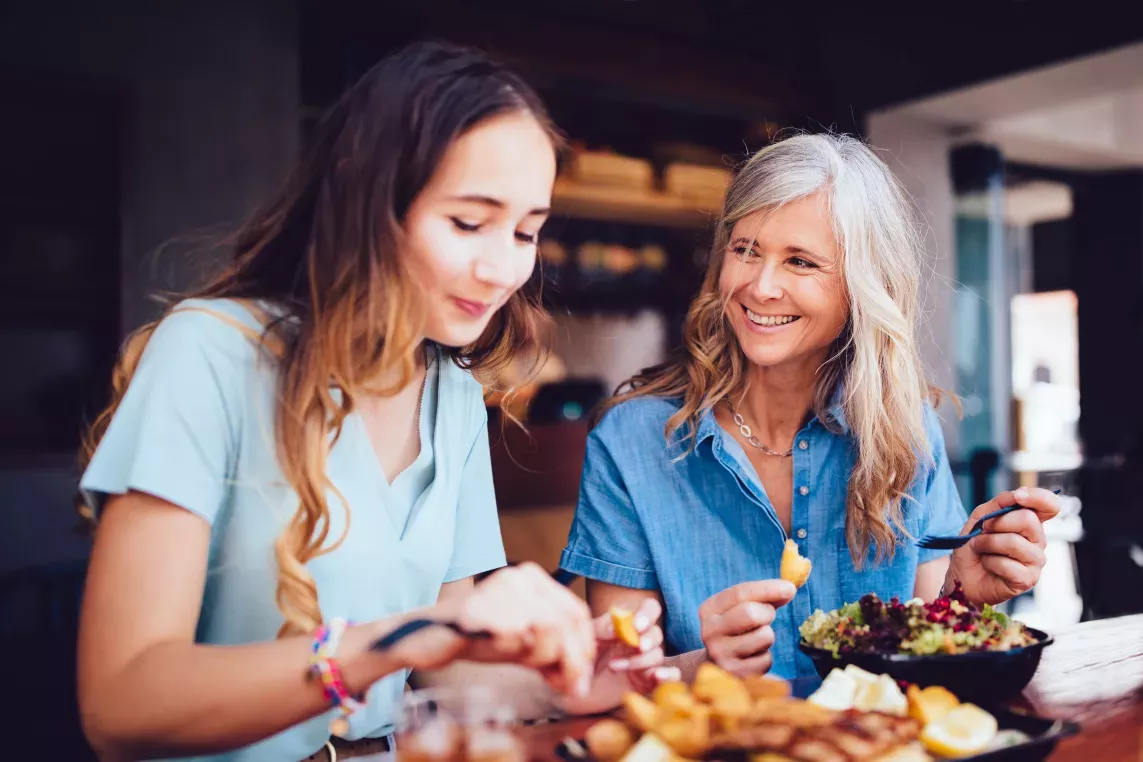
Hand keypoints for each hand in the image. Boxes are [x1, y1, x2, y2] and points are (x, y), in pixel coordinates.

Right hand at [398, 563, 595, 695]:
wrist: (428, 635)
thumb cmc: (478, 638)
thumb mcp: (524, 642)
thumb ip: (553, 653)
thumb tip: (581, 681)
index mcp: (534, 578)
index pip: (576, 613)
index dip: (583, 648)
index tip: (579, 677)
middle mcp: (521, 577)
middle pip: (567, 623)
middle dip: (571, 661)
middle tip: (566, 687)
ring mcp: (502, 590)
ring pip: (549, 630)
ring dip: (543, 658)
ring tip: (525, 663)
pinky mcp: (485, 608)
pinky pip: (518, 639)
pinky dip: (517, 654)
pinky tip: (502, 652)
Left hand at [558, 598, 680, 715]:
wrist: (574, 689)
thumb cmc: (580, 657)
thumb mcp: (587, 638)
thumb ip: (602, 627)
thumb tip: (618, 625)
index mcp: (627, 624)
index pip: (649, 609)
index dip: (647, 614)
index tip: (637, 626)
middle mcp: (639, 641)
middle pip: (656, 633)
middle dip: (648, 639)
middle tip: (637, 646)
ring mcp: (644, 662)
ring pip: (658, 655)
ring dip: (640, 660)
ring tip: (613, 666)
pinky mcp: (647, 682)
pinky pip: (669, 675)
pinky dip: (668, 675)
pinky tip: (656, 676)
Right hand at [698, 580, 795, 676]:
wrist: (716, 666)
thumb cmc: (736, 630)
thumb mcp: (740, 609)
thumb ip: (763, 597)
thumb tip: (789, 589)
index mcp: (708, 609)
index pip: (740, 593)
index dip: (768, 588)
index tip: (790, 587)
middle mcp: (709, 632)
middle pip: (751, 614)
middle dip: (767, 613)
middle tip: (767, 616)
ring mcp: (720, 655)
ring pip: (764, 636)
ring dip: (768, 636)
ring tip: (755, 639)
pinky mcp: (735, 674)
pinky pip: (766, 660)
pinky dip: (766, 656)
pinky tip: (753, 657)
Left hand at [946, 487, 1061, 605]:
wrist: (962, 574)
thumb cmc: (975, 545)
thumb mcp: (981, 517)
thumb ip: (999, 503)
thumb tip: (1016, 495)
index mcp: (1030, 523)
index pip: (1050, 506)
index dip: (1038, 497)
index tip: (1018, 497)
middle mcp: (1038, 541)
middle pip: (1028, 520)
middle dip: (997, 523)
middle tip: (983, 531)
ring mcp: (1035, 561)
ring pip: (1014, 542)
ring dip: (987, 543)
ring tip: (980, 548)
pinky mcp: (1028, 580)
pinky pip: (1007, 564)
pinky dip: (989, 562)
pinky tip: (988, 564)